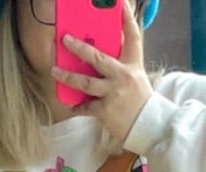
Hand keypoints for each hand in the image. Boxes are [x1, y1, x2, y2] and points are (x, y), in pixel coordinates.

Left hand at [52, 0, 152, 142]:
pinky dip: (77, 107)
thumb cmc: (141, 101)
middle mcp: (123, 77)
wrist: (150, 126)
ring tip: (55, 71)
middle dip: (80, 48)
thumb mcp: (136, 77)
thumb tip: (100, 55)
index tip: (121, 5)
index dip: (127, 20)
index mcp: (133, 65)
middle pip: (98, 58)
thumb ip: (121, 65)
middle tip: (65, 40)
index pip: (133, 38)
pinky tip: (70, 105)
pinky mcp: (106, 111)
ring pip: (86, 83)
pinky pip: (85, 107)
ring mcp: (114, 94)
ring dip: (68, 77)